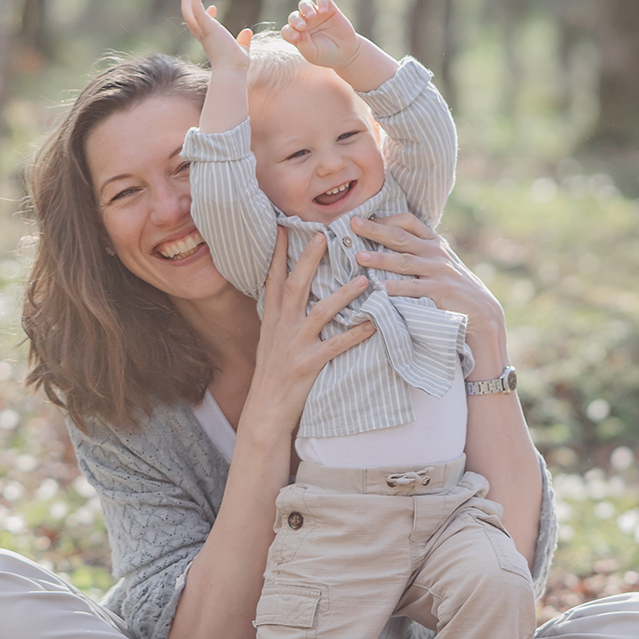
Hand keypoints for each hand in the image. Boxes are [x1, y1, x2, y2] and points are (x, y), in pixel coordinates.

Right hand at [181, 0, 251, 72]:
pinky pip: (198, 14)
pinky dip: (195, 3)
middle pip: (191, 20)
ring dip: (188, 3)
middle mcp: (205, 38)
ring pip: (190, 16)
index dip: (208, 16)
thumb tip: (248, 31)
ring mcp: (205, 33)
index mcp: (211, 42)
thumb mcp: (242, 49)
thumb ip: (243, 41)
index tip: (214, 8)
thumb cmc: (237, 65)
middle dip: (190, 7)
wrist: (232, 70)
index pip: (204, 27)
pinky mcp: (209, 29)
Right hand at [245, 228, 375, 437]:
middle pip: (295, 286)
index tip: (283, 228)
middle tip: (323, 236)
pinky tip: (372, 324)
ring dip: (343, 295)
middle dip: (309, 260)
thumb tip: (291, 293)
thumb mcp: (270, 341)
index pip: (272, 279)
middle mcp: (281, 328)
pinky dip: (356, 334)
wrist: (265, 410)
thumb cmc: (272, 374)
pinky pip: (337, 346)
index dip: (277, 253)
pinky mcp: (309, 364)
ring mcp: (294, 345)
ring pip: (321, 312)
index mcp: (272, 320)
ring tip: (363, 280)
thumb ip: (281, 317)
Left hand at [281, 0, 360, 70]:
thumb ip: (305, 45)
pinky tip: (324, 10)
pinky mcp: (329, 8)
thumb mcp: (314, 54)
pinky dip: (322, 1)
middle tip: (302, 26)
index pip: (287, 30)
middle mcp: (304, 23)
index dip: (289, 32)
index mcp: (298, 36)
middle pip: (294, 16)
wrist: (346, 52)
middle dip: (296, 20)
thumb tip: (299, 33)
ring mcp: (316, 15)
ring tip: (312, 16)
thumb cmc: (327, 55)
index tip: (296, 37)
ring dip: (306, 8)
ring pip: (305, 4)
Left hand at [351, 214, 508, 365]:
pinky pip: (415, 288)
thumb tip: (390, 245)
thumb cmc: (456, 289)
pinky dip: (398, 288)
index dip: (386, 218)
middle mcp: (436, 253)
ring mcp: (439, 271)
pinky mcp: (441, 291)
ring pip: (405, 261)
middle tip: (353, 224)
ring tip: (359, 257)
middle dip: (376, 230)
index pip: (410, 222)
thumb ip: (421, 253)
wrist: (483, 312)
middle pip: (401, 237)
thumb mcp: (441, 264)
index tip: (365, 217)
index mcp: (434, 244)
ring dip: (381, 258)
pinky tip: (381, 289)